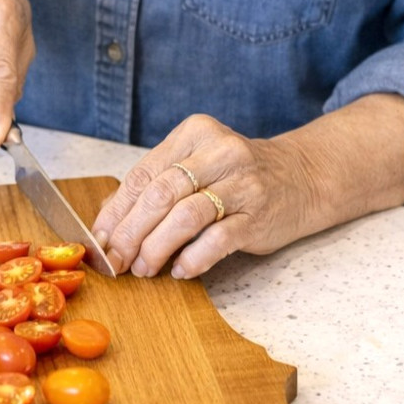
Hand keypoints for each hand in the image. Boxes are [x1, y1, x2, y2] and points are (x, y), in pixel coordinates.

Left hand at [91, 96, 403, 278]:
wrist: (304, 176)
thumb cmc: (237, 177)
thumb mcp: (197, 168)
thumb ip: (156, 188)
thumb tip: (107, 228)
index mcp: (195, 133)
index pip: (144, 174)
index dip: (116, 212)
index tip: (99, 241)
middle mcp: (219, 151)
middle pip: (160, 194)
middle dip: (130, 233)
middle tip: (117, 261)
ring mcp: (242, 182)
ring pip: (185, 215)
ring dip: (157, 248)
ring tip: (145, 269)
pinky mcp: (259, 213)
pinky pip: (218, 239)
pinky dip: (193, 258)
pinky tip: (181, 270)